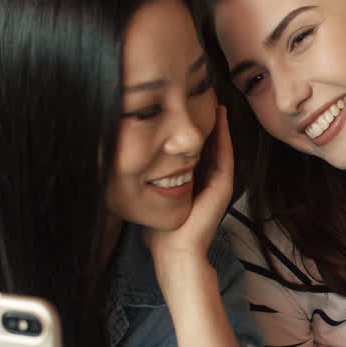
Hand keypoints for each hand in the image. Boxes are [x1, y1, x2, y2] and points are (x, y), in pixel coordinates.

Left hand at [145, 105, 234, 269]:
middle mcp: (209, 180)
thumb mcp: (150, 199)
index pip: (194, 150)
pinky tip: (220, 116)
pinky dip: (224, 135)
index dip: (190, 130)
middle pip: (209, 143)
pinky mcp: (223, 186)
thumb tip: (120, 164)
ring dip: (218, 123)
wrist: (175, 252)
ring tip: (214, 98)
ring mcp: (219, 183)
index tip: (184, 107)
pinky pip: (225, 154)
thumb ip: (144, 183)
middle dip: (205, 121)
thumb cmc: (160, 232)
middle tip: (203, 94)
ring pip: (220, 145)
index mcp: (194, 183)